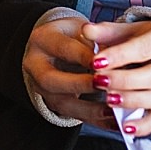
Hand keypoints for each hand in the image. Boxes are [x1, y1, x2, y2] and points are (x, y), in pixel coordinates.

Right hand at [23, 13, 116, 129]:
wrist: (57, 46)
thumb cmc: (73, 35)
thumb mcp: (82, 28)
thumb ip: (97, 39)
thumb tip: (115, 56)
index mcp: (42, 40)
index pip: (63, 48)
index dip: (85, 56)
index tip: (106, 61)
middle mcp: (35, 65)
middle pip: (52, 80)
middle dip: (80, 84)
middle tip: (105, 85)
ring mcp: (42, 88)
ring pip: (62, 103)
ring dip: (90, 109)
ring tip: (113, 110)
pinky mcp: (55, 104)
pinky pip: (75, 116)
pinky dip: (97, 120)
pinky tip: (115, 121)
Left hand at [81, 15, 150, 137]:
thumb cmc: (144, 38)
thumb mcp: (128, 29)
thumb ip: (106, 31)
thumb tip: (87, 30)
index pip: (145, 47)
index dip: (119, 56)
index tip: (95, 62)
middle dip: (125, 81)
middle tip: (99, 82)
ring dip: (133, 101)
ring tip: (109, 100)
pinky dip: (145, 125)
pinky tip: (126, 127)